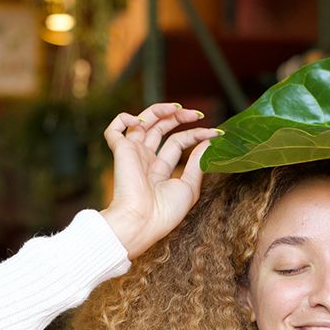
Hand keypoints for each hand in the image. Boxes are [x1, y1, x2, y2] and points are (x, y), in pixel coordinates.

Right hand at [100, 102, 220, 259]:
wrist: (143, 220)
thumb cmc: (165, 211)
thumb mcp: (189, 186)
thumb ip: (197, 162)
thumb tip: (208, 141)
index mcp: (160, 170)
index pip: (177, 143)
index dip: (196, 134)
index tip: (215, 132)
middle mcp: (146, 159)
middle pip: (160, 129)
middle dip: (178, 118)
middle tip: (197, 114)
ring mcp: (133, 154)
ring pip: (142, 122)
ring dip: (159, 110)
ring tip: (178, 109)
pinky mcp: (120, 151)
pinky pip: (114, 129)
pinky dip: (124, 118)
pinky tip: (141, 121)